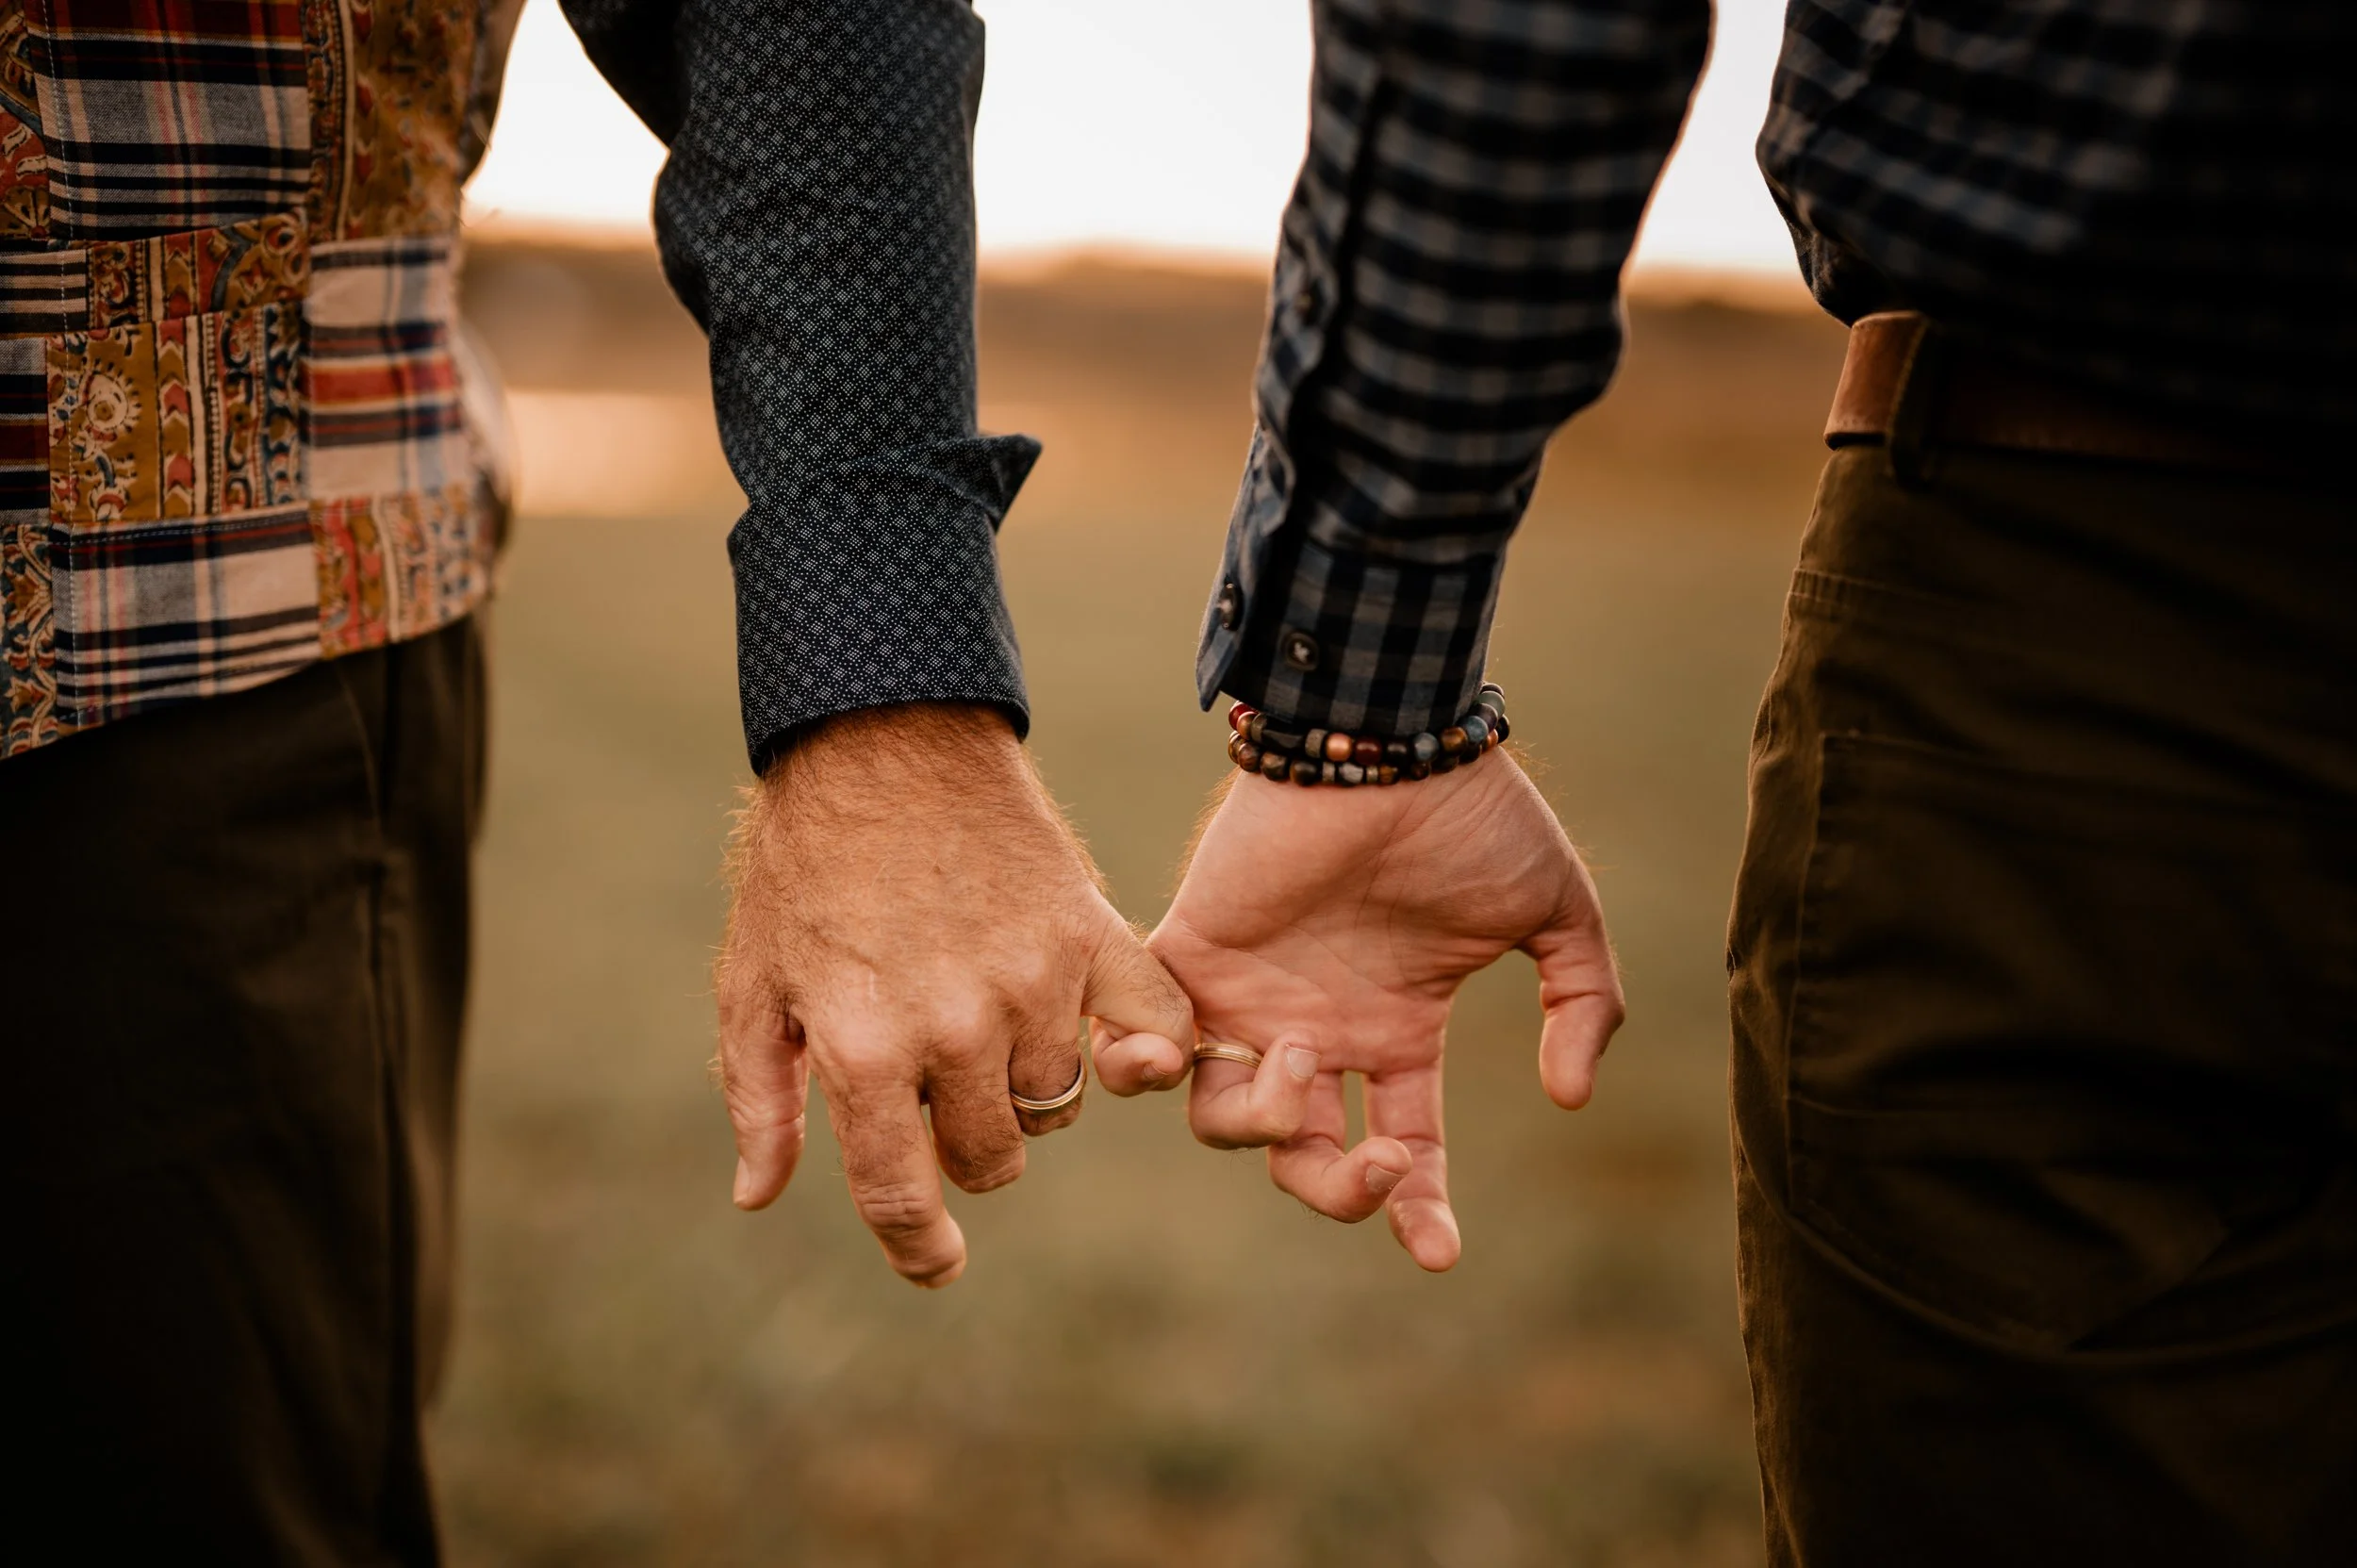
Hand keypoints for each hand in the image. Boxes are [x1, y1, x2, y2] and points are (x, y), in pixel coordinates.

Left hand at [716, 702, 1193, 1285]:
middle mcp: (956, 1027)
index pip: (902, 1195)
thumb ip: (760, 1098)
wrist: (883, 738)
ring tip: (988, 1021)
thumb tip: (760, 1198)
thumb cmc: (805, 864)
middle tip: (938, 1079)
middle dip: (964, 1142)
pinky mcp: (1091, 935)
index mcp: (864, 1049)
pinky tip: (1112, 1045)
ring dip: (1023, 1088)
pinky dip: (1142, 1051)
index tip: (938, 1263)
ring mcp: (1034, 983)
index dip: (920, 1249)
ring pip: (1055, 1104)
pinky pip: (1154, 1033)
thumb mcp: (752, 981)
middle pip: (991, 1159)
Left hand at [1149, 749, 1622, 1269]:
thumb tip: (1572, 1097)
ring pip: (1222, 1121)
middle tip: (1383, 1163)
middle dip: (1339, 1190)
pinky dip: (1138, 1069)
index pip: (1401, 1148)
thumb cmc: (1473, 815)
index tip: (1437, 1253)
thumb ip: (1583, 1003)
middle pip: (1303, 1160)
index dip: (1418, 1208)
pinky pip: (1138, 1040)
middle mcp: (1318, 1027)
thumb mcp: (1557, 915)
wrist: (1394, 738)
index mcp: (1393, 1030)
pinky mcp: (1190, 954)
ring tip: (1306, 1058)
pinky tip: (1176, 1063)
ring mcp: (1251, 997)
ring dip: (1266, 1125)